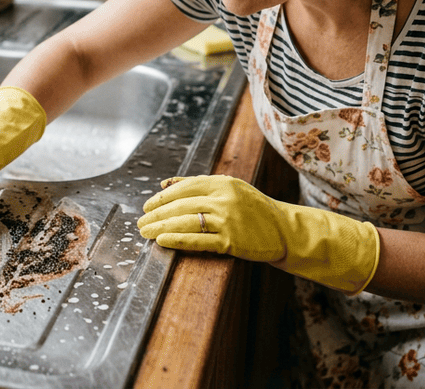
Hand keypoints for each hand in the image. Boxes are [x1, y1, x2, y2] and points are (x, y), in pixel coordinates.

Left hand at [137, 175, 379, 293]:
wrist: (285, 230)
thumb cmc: (254, 210)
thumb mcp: (230, 189)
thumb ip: (198, 184)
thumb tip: (165, 184)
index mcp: (223, 183)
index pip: (184, 188)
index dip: (162, 198)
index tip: (147, 205)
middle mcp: (224, 199)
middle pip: (181, 205)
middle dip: (156, 214)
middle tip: (139, 222)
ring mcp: (228, 220)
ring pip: (186, 222)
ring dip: (161, 227)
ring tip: (145, 232)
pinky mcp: (231, 241)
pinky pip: (199, 240)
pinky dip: (178, 240)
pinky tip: (162, 241)